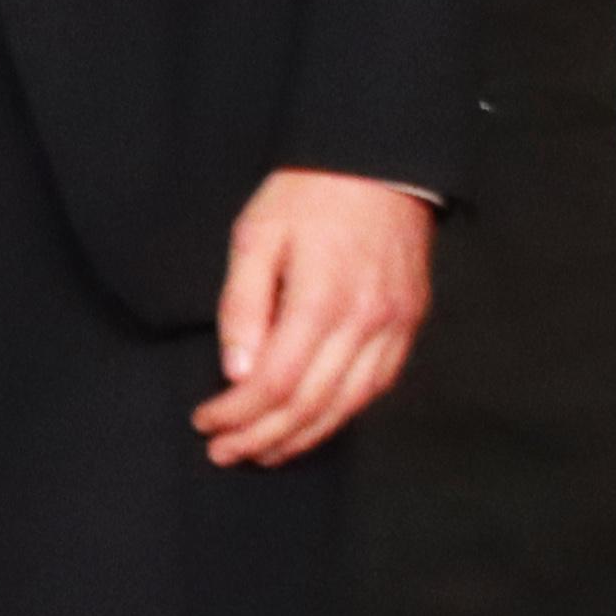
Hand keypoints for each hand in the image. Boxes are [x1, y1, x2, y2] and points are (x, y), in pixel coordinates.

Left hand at [201, 172, 434, 463]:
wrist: (381, 164)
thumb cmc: (309, 195)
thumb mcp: (256, 236)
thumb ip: (243, 305)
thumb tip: (237, 371)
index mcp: (321, 299)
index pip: (276, 382)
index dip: (237, 413)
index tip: (205, 421)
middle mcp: (365, 321)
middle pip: (311, 405)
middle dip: (262, 437)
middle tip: (224, 452)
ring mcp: (394, 325)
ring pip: (349, 405)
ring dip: (302, 437)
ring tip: (265, 452)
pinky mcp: (410, 322)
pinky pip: (379, 385)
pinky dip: (343, 414)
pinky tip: (315, 422)